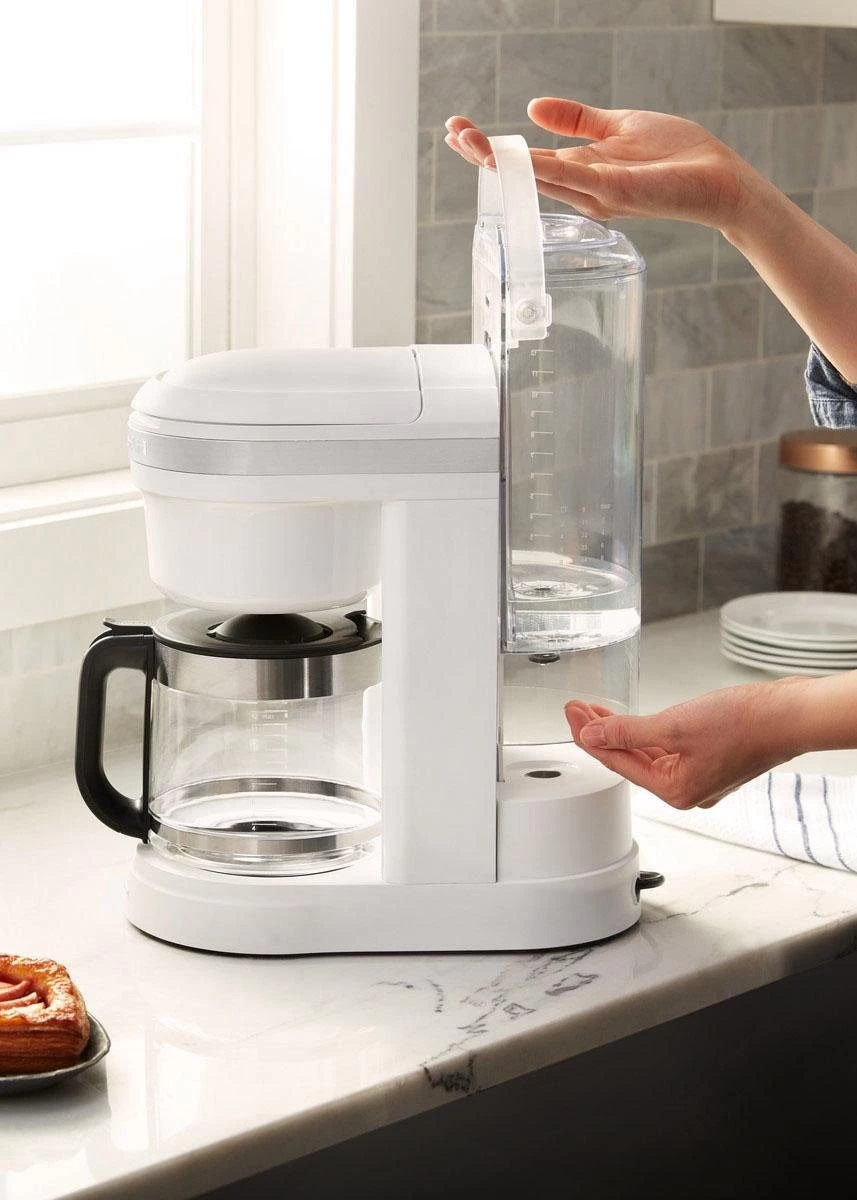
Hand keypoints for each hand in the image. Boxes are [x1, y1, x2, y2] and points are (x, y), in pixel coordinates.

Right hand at [445, 97, 766, 232]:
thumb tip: (533, 108)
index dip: (492, 148)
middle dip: (484, 155)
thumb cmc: (676, 156)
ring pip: (538, 178)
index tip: (459, 129)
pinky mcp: (615, 193)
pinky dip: (540, 169)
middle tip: (452, 134)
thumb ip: (578, 121)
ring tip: (470, 142)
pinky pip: (571, 179)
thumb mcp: (617, 127)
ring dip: (502, 163)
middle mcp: (580, 190)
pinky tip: (514, 155)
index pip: (525, 161)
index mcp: (580, 173)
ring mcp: (595, 195)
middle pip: (522, 174)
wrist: (718, 177)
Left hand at [564, 679, 810, 809]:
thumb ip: (627, 732)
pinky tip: (632, 721)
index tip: (570, 714)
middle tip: (576, 709)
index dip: (588, 736)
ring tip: (596, 710)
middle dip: (600, 732)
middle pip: (629, 760)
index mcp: (674, 790)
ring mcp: (700, 777)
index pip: (616, 762)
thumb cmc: (742, 724)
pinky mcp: (711, 760)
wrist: (789, 716)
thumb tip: (591, 735)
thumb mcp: (673, 725)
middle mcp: (686, 790)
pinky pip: (668, 750)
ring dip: (622, 731)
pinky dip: (646, 734)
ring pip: (648, 754)